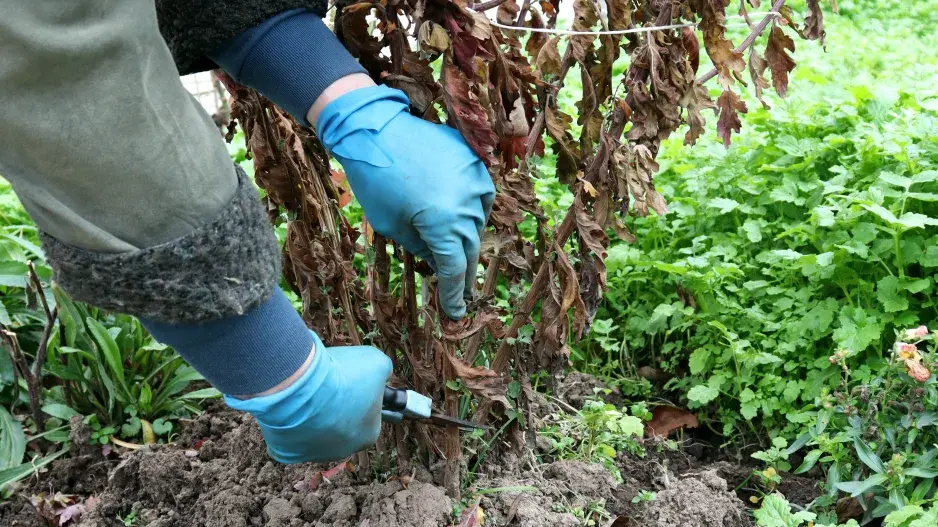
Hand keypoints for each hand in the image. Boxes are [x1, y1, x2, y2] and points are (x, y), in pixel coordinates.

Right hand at [224, 331, 391, 463]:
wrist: (299, 385)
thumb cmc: (342, 376)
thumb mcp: (377, 363)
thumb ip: (383, 371)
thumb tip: (380, 373)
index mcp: (368, 435)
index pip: (371, 414)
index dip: (364, 394)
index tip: (354, 380)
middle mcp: (343, 450)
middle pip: (343, 423)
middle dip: (339, 404)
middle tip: (330, 383)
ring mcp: (314, 453)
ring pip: (317, 429)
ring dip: (315, 412)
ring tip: (310, 390)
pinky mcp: (289, 451)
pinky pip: (292, 433)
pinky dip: (292, 419)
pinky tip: (293, 403)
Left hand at [315, 85, 494, 319]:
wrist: (375, 129)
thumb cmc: (375, 181)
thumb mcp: (391, 226)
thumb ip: (419, 248)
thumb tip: (436, 262)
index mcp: (445, 225)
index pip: (455, 270)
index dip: (454, 295)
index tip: (455, 312)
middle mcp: (468, 204)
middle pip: (469, 248)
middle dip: (462, 272)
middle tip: (459, 292)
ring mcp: (475, 180)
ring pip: (477, 221)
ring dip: (466, 239)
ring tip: (457, 253)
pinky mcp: (474, 162)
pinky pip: (479, 194)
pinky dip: (471, 209)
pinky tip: (460, 217)